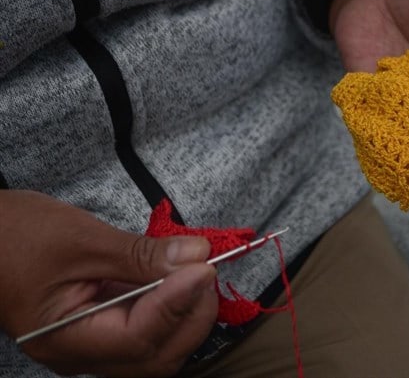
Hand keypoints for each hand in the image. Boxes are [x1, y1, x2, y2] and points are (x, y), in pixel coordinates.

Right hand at [0, 190, 217, 376]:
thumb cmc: (14, 235)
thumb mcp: (81, 238)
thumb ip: (142, 253)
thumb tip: (197, 254)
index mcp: (63, 338)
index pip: (139, 337)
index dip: (178, 302)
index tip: (203, 266)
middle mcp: (81, 353)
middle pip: (157, 355)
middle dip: (192, 314)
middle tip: (206, 268)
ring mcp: (93, 343)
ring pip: (158, 348)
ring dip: (187, 313)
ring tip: (198, 272)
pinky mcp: (103, 327)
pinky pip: (149, 329)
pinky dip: (173, 306)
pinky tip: (181, 278)